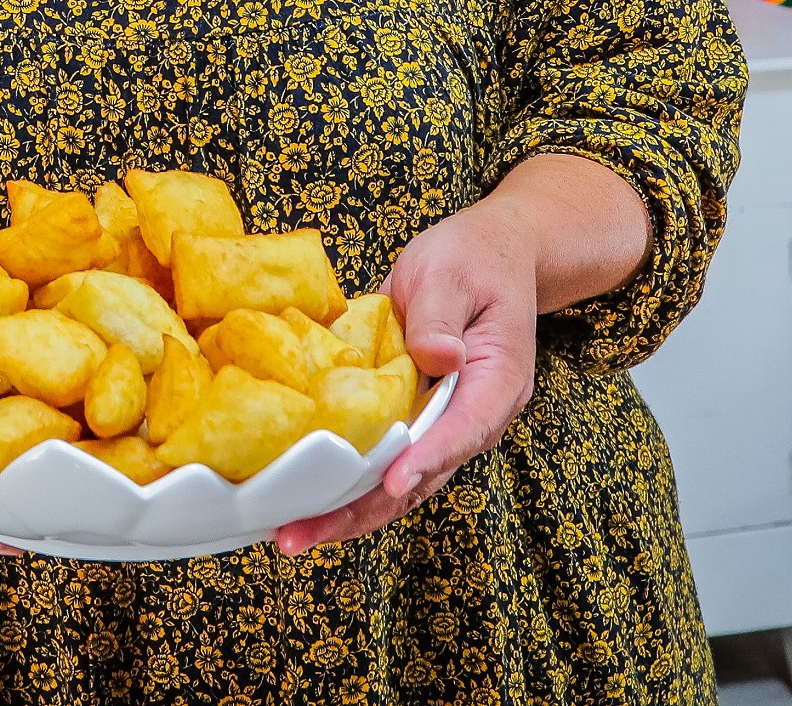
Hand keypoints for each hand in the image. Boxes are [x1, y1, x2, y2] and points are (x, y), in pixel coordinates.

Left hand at [271, 201, 538, 552]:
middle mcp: (473, 415)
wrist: (486, 255)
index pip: (465, 428)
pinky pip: (379, 460)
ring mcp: (442, 423)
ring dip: (346, 511)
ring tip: (293, 536)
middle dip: (364, 510)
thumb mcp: (453, 273)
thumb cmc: (473, 259)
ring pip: (397, 482)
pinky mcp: (413, 418)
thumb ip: (441, 315)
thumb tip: (437, 357)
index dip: (428, 458)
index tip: (392, 484)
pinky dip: (343, 483)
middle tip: (305, 535)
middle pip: (423, 476)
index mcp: (498, 381)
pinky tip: (301, 502)